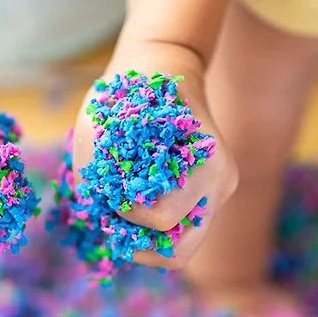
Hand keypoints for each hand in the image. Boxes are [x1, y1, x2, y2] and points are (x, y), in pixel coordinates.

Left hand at [72, 40, 237, 269]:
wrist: (166, 67)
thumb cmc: (127, 93)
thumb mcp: (99, 125)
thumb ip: (97, 172)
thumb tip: (98, 219)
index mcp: (204, 163)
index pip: (162, 219)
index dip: (128, 214)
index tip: (112, 191)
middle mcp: (220, 184)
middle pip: (180, 249)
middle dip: (139, 240)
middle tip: (115, 217)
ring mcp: (219, 193)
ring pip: (183, 248)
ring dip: (148, 242)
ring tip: (123, 219)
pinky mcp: (211, 198)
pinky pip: (183, 232)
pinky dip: (155, 231)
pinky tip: (135, 209)